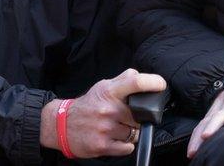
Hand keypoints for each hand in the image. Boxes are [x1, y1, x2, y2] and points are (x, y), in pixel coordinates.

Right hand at [40, 68, 165, 158]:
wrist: (61, 125)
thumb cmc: (88, 105)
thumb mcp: (102, 87)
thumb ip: (123, 80)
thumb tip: (141, 76)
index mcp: (109, 91)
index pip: (134, 82)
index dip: (151, 82)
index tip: (161, 85)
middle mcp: (108, 109)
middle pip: (140, 114)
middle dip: (139, 117)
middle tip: (129, 116)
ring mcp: (105, 128)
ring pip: (135, 132)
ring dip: (131, 131)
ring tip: (119, 128)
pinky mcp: (102, 145)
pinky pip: (127, 147)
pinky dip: (126, 144)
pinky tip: (116, 138)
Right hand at [186, 80, 223, 157]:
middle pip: (222, 114)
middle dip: (214, 124)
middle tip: (208, 136)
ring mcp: (222, 109)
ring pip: (209, 119)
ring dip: (202, 133)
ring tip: (196, 149)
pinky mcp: (212, 112)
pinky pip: (201, 124)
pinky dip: (195, 136)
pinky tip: (192, 150)